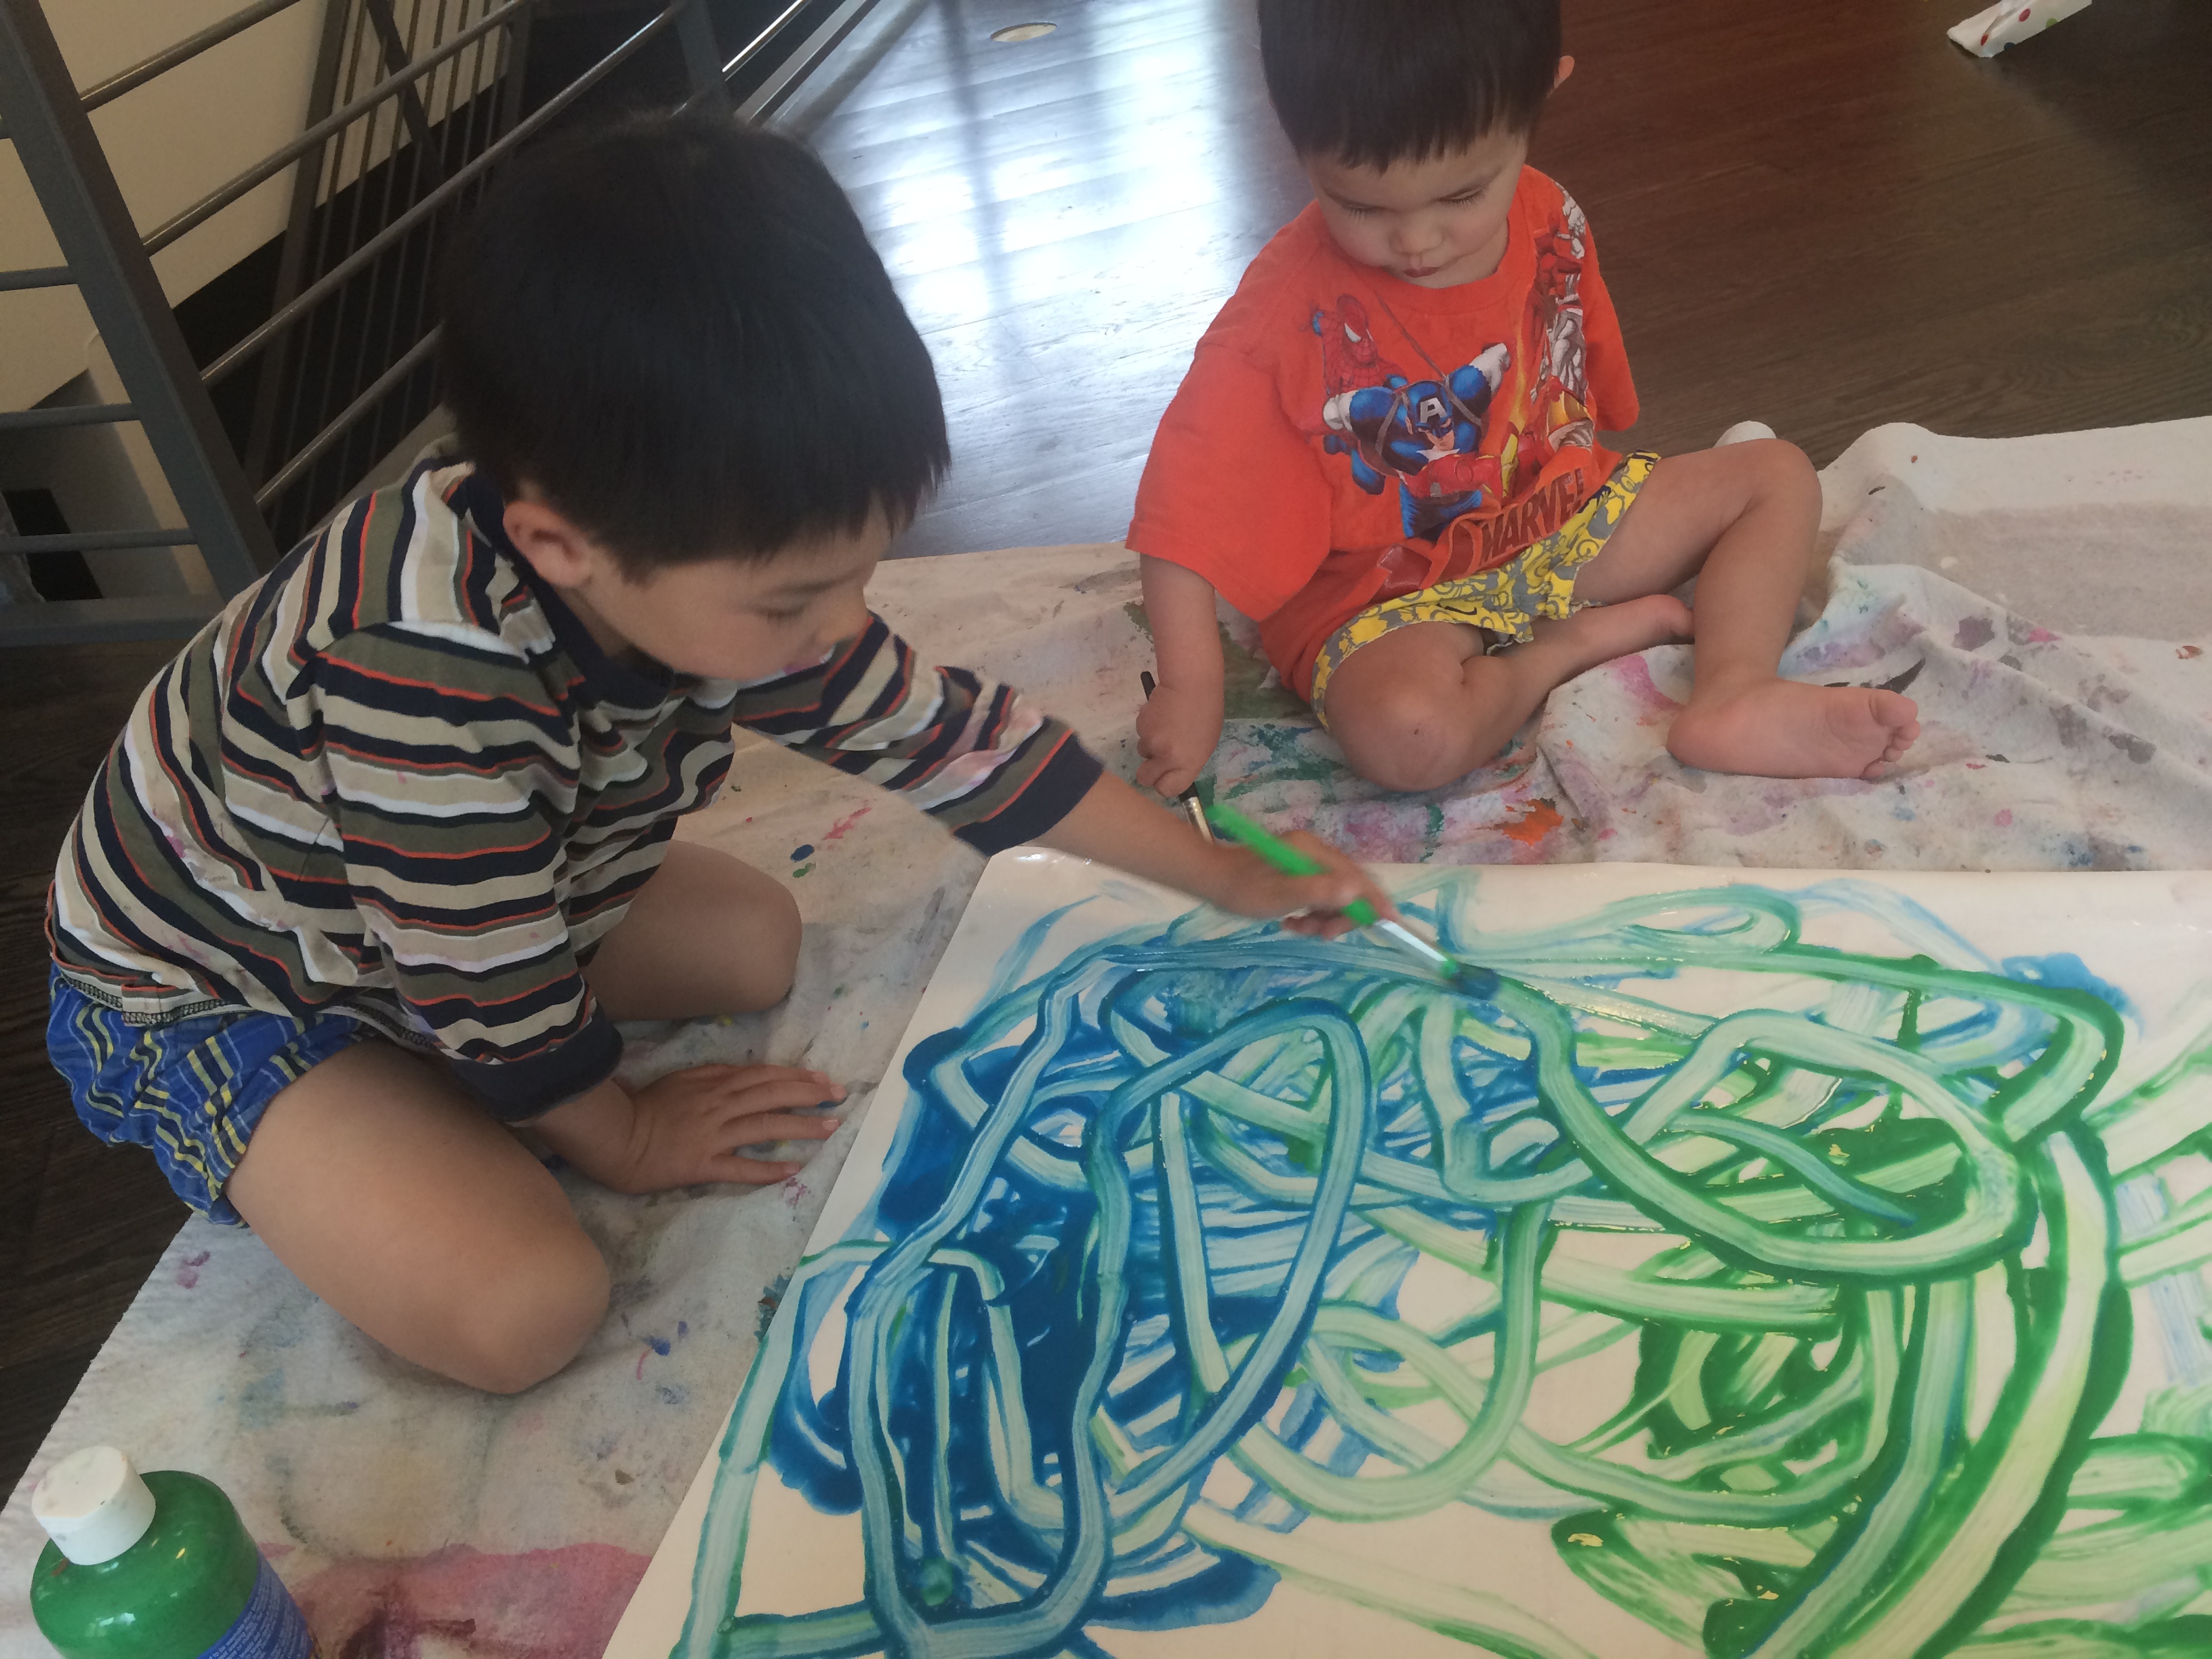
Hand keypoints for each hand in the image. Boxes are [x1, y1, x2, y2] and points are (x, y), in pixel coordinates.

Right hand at [547, 1064, 844, 1193]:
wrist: (614, 1136)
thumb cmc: (642, 1107)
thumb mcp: (679, 1079)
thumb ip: (711, 1074)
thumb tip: (742, 1073)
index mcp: (713, 1084)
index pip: (764, 1076)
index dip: (796, 1077)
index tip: (823, 1079)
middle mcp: (719, 1106)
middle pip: (772, 1096)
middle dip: (809, 1095)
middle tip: (839, 1097)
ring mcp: (712, 1135)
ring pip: (765, 1127)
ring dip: (800, 1127)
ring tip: (829, 1128)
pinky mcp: (702, 1164)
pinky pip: (741, 1168)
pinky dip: (768, 1169)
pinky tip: (794, 1170)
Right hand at [1135, 679, 1222, 798]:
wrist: (1191, 684)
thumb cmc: (1207, 713)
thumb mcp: (1205, 743)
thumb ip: (1187, 760)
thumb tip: (1174, 768)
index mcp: (1188, 764)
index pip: (1167, 790)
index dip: (1164, 785)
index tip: (1165, 778)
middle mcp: (1167, 757)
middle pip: (1145, 778)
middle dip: (1148, 772)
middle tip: (1156, 760)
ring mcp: (1151, 741)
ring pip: (1143, 751)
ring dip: (1150, 744)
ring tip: (1166, 726)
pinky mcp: (1140, 725)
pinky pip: (1141, 733)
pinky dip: (1148, 727)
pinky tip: (1161, 714)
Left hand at [1200, 832, 1399, 939]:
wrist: (1210, 879)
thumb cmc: (1241, 888)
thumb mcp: (1279, 895)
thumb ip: (1317, 892)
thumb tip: (1354, 891)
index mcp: (1313, 851)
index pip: (1357, 876)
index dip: (1374, 901)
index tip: (1390, 924)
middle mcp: (1315, 852)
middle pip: (1349, 887)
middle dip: (1340, 915)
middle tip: (1322, 935)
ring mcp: (1308, 861)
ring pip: (1334, 895)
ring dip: (1322, 918)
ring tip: (1298, 928)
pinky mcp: (1300, 872)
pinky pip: (1319, 896)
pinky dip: (1311, 913)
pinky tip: (1292, 923)